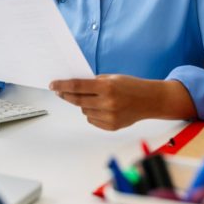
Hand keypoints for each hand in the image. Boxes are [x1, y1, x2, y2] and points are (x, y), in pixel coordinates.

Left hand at [49, 75, 196, 129]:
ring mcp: (109, 116)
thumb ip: (94, 82)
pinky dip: (92, 113)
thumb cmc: (131, 86)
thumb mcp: (112, 78)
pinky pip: (92, 120)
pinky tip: (102, 108)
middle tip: (60, 92)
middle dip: (66, 96)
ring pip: (84, 111)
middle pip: (77, 100)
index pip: (77, 86)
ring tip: (96, 99)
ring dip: (84, 104)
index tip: (53, 85)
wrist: (150, 101)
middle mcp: (107, 103)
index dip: (62, 86)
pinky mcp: (111, 126)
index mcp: (107, 87)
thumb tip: (73, 86)